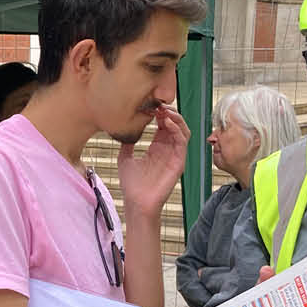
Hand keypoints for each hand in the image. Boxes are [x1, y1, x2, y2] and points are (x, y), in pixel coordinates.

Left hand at [115, 101, 187, 220]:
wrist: (136, 202)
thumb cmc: (132, 184)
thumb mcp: (125, 158)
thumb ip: (127, 143)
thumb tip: (122, 129)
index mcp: (157, 148)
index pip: (164, 125)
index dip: (159, 113)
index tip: (150, 105)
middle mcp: (168, 150)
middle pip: (176, 125)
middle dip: (169, 112)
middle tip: (159, 105)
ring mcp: (174, 156)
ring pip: (183, 131)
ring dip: (176, 118)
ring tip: (165, 111)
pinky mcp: (179, 162)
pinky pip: (182, 142)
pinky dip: (177, 130)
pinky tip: (166, 123)